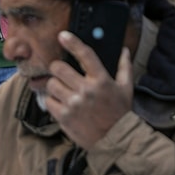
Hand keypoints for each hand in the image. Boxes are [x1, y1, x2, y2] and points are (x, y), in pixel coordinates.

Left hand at [44, 31, 132, 150]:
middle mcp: (86, 90)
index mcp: (102, 80)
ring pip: (51, 84)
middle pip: (59, 68)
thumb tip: (123, 50)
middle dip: (57, 68)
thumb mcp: (126, 88)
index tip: (62, 35)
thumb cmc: (120, 113)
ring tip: (63, 92)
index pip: (85, 55)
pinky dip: (52, 101)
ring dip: (54, 86)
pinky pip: (48, 101)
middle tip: (61, 74)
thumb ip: (124, 67)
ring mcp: (73, 103)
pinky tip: (61, 104)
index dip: (72, 43)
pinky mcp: (64, 116)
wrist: (114, 139)